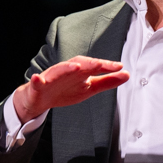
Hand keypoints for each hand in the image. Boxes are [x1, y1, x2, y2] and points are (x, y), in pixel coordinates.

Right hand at [12, 56, 129, 121]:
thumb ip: (107, 82)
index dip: (106, 66)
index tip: (119, 67)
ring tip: (75, 66)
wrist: (41, 99)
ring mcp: (51, 77)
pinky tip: (37, 78)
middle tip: (100, 64)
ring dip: (66, 68)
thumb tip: (126, 74)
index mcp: (80, 72)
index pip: (94, 66)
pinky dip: (37, 80)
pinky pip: (36, 82)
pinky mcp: (38, 85)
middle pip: (77, 64)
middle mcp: (66, 71)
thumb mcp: (89, 88)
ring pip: (58, 70)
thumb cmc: (65, 90)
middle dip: (89, 64)